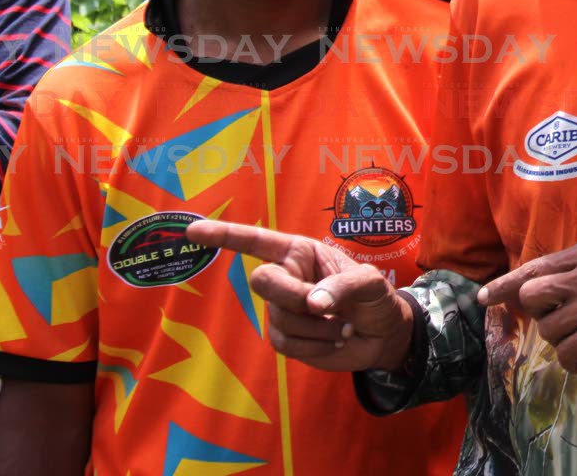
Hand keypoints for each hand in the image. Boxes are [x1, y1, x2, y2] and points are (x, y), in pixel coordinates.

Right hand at [186, 220, 413, 372]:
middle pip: (263, 282)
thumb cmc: (376, 298)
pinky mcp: (286, 338)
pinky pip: (286, 344)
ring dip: (316, 327)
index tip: (192, 230)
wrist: (384, 336)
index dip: (223, 235)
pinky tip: (333, 339)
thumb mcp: (370, 283)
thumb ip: (343, 286)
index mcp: (300, 252)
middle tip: (325, 306)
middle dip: (293, 297)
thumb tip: (313, 303)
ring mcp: (282, 309)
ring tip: (341, 324)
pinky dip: (314, 346)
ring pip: (279, 318)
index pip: (256, 241)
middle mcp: (286, 276)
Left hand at [478, 241, 576, 378]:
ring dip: (559, 342)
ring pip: (547, 328)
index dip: (504, 284)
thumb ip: (568, 277)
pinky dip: (571, 361)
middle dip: (539, 316)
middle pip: (531, 294)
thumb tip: (520, 294)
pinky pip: (565, 352)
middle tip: (561, 324)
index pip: (534, 267)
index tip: (484, 298)